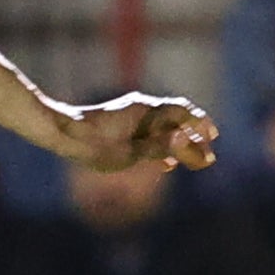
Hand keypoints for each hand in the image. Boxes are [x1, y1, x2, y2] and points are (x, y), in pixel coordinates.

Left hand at [64, 96, 217, 172]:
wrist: (62, 134)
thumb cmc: (91, 144)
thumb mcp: (126, 152)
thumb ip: (156, 147)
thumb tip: (184, 141)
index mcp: (146, 110)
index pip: (182, 112)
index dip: (200, 123)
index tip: (212, 137)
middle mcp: (142, 110)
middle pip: (177, 122)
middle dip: (194, 140)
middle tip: (208, 159)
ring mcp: (133, 118)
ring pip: (164, 130)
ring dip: (180, 145)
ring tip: (193, 162)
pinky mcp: (123, 128)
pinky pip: (151, 136)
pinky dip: (162, 147)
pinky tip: (166, 164)